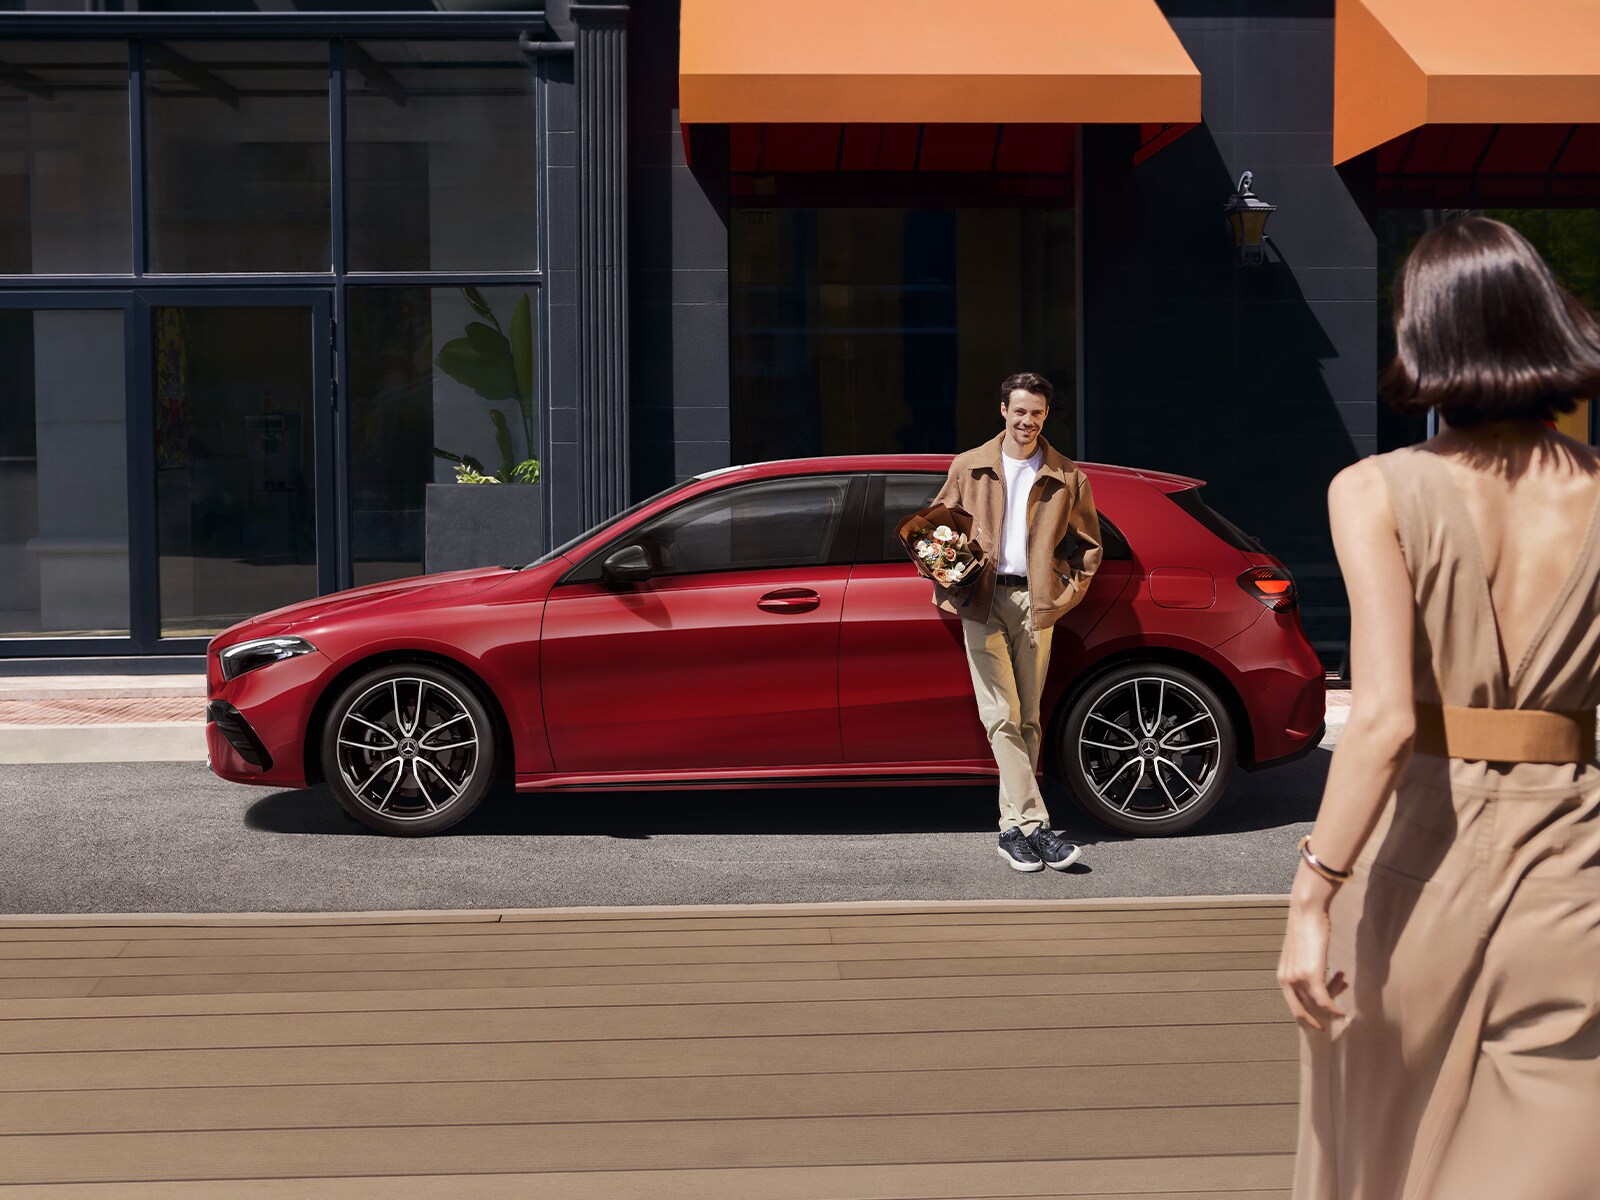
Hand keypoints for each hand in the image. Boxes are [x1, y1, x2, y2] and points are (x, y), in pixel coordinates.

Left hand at [1277, 902, 1347, 1032]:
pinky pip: (1324, 1000)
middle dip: (1316, 1020)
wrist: (1306, 911)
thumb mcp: (1303, 953)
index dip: (1305, 1017)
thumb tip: (1319, 979)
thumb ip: (1306, 969)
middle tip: (1329, 1024)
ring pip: (1317, 1002)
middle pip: (1304, 1008)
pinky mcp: (1311, 974)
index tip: (1317, 1024)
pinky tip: (1343, 1012)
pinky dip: (1334, 1008)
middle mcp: (1286, 979)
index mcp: (1282, 975)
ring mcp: (1297, 977)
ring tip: (1344, 983)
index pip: (1293, 1004)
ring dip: (1334, 999)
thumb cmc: (1307, 928)